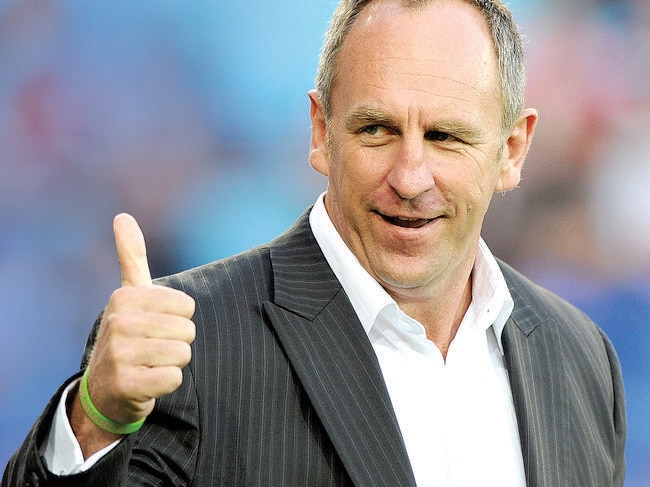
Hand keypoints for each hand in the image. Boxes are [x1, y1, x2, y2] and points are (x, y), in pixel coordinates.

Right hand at [70, 214, 194, 453]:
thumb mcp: (128, 295)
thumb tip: (122, 216)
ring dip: (172, 364)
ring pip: (183, 354)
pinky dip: (166, 383)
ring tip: (149, 364)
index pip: (187, 306)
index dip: (177, 320)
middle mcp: (119, 322)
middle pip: (187, 330)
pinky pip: (174, 378)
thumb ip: (131, 256)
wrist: (104, 391)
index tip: (154, 327)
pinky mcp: (127, 384)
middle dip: (177, 343)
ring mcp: (120, 354)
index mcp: (124, 297)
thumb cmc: (127, 337)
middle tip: (152, 349)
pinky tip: (146, 382)